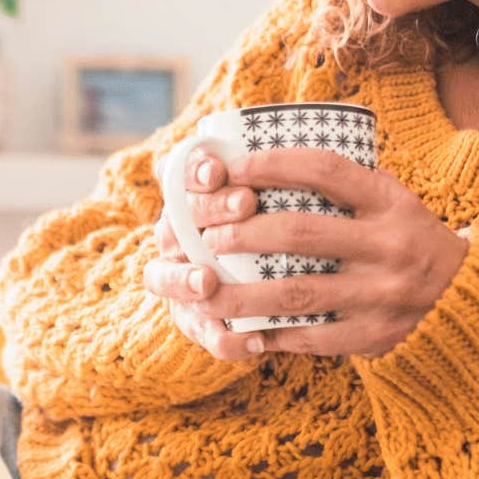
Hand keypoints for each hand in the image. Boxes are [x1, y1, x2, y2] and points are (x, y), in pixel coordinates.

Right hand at [144, 150, 268, 359]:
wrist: (284, 287)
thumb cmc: (287, 228)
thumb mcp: (285, 198)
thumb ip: (288, 171)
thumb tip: (313, 137)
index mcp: (191, 203)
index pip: (180, 178)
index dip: (193, 173)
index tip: (219, 167)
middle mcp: (177, 240)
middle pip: (173, 223)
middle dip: (206, 212)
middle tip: (244, 202)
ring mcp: (182, 283)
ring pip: (165, 279)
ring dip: (185, 278)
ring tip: (206, 280)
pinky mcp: (199, 323)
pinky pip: (206, 335)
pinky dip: (226, 340)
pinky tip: (255, 341)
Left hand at [191, 146, 470, 358]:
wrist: (468, 295)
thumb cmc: (409, 237)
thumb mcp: (393, 198)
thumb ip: (347, 182)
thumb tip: (268, 152)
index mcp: (390, 202)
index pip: (325, 169)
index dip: (273, 164)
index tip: (232, 168)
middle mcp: (389, 245)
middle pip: (300, 233)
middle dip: (244, 233)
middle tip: (210, 237)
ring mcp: (383, 294)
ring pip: (297, 293)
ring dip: (242, 293)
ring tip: (207, 290)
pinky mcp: (376, 335)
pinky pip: (313, 337)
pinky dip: (274, 332)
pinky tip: (244, 328)